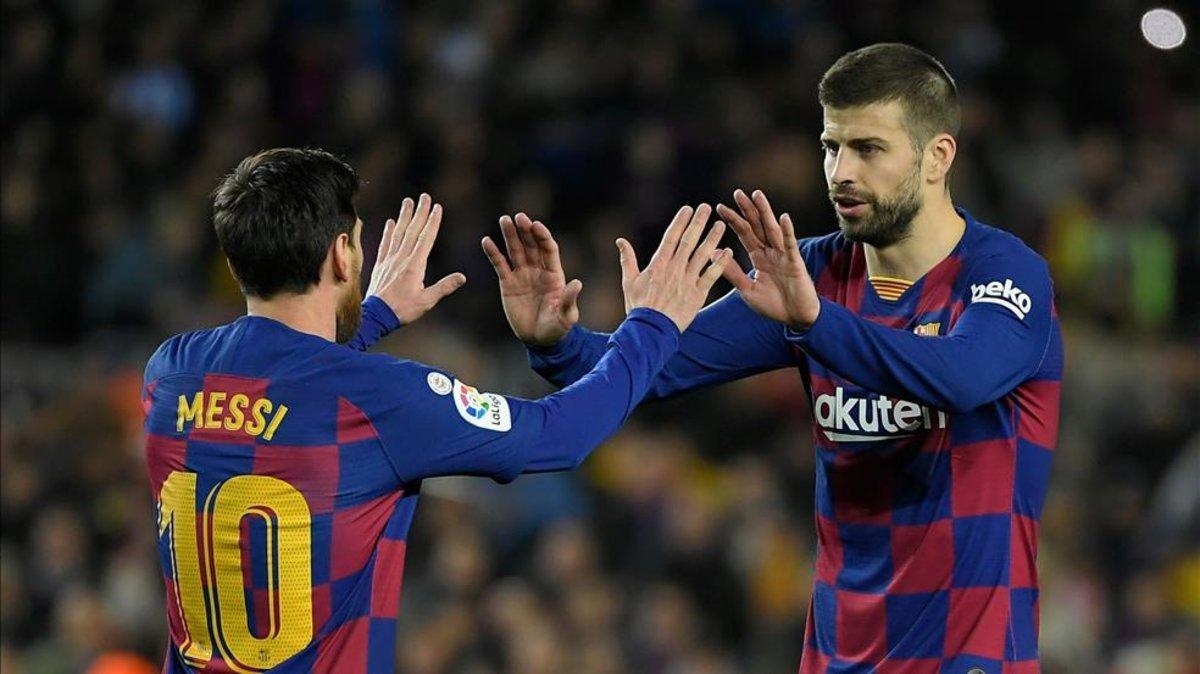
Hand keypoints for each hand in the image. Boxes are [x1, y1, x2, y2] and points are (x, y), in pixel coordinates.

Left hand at [366, 193, 466, 324]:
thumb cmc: (402, 310)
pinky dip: (388, 232)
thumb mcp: (427, 301)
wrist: (376, 316)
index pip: (426, 239)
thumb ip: (444, 287)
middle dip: (420, 212)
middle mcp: (402, 259)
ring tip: (408, 202)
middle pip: (413, 231)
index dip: (433, 222)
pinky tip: (390, 222)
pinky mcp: (380, 265)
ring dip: (404, 216)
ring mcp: (389, 260)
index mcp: (415, 266)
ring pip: (398, 233)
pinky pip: (385, 244)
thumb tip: (462, 277)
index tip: (437, 207)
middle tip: (424, 196)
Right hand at [482, 213, 582, 346]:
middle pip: (531, 245)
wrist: (538, 340)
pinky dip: (493, 253)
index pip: (548, 249)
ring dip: (510, 235)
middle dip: (525, 230)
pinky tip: (486, 241)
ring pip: (515, 250)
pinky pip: (500, 265)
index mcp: (554, 274)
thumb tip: (577, 283)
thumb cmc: (557, 328)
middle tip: (518, 217)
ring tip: (504, 220)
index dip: (543, 236)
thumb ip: (569, 300)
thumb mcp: (566, 316)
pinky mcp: (508, 284)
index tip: (536, 225)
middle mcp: (538, 270)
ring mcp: (522, 275)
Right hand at [617, 204, 731, 331]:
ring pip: (702, 255)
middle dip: (698, 223)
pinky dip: (720, 264)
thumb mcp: (628, 281)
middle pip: (688, 241)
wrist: (650, 330)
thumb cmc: (638, 307)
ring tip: (721, 225)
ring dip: (712, 239)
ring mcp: (687, 281)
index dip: (680, 222)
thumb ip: (627, 259)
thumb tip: (620, 241)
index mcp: (658, 264)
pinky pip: (711, 276)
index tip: (688, 209)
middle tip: (706, 208)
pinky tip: (728, 252)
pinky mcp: (697, 294)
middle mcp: (674, 269)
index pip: (671, 237)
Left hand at [715, 189, 819, 327]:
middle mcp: (770, 252)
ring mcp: (783, 255)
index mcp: (758, 257)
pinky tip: (783, 217)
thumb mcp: (747, 290)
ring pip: (772, 230)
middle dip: (747, 210)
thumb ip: (732, 272)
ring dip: (765, 212)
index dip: (733, 220)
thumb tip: (714, 254)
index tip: (720, 207)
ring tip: (757, 195)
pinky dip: (787, 231)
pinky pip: (790, 245)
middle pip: (757, 226)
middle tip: (737, 192)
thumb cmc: (774, 305)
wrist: (796, 319)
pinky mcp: (795, 262)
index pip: (744, 234)